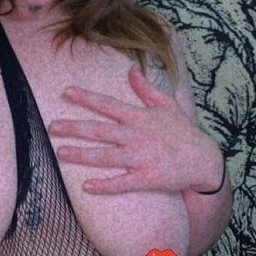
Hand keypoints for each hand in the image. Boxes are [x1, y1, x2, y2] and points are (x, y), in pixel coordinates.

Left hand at [48, 65, 222, 194]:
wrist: (204, 160)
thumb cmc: (183, 132)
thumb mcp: (167, 105)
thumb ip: (146, 88)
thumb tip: (131, 69)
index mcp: (140, 117)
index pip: (108, 104)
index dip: (86, 98)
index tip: (66, 92)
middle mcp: (137, 136)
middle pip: (100, 130)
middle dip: (74, 127)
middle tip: (51, 126)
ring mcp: (141, 158)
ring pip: (105, 156)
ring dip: (81, 154)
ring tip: (61, 152)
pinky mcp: (146, 178)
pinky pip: (121, 183)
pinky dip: (104, 185)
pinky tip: (86, 186)